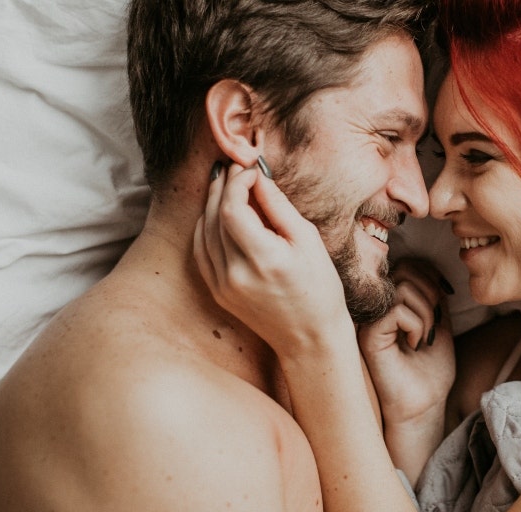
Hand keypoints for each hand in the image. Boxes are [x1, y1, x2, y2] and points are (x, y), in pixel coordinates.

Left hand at [193, 162, 351, 354]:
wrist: (309, 337)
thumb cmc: (319, 288)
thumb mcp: (308, 241)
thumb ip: (278, 207)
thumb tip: (258, 176)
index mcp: (265, 261)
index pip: (233, 210)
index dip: (237, 183)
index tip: (250, 170)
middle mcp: (237, 275)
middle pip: (214, 217)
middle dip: (223, 186)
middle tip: (233, 166)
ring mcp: (223, 286)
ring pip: (203, 232)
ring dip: (212, 203)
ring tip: (224, 183)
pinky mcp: (217, 292)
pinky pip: (201, 251)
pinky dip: (205, 227)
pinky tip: (216, 212)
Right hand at [359, 259, 455, 426]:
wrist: (424, 404)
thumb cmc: (429, 369)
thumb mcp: (438, 322)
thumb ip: (433, 294)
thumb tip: (432, 269)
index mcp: (390, 300)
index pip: (409, 264)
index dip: (432, 277)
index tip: (443, 305)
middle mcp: (375, 307)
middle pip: (405, 269)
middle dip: (432, 294)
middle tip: (435, 324)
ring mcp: (368, 320)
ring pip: (403, 288)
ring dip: (427, 313)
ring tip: (425, 337)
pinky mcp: (368, 336)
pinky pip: (397, 310)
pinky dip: (416, 325)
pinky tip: (414, 345)